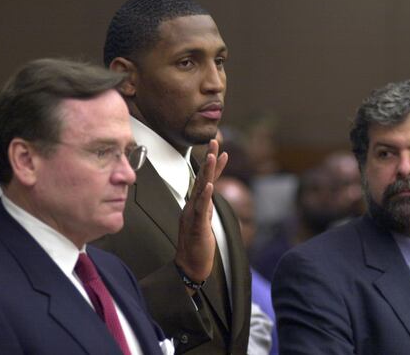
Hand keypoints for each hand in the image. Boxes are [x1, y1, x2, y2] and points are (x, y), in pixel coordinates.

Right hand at [175, 139, 227, 288]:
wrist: (189, 268)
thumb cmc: (196, 247)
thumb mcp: (204, 223)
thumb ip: (206, 208)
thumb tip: (209, 197)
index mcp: (196, 205)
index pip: (206, 181)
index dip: (214, 166)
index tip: (220, 150)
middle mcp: (193, 207)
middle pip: (202, 179)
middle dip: (210, 160)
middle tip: (215, 142)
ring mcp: (193, 216)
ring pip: (200, 190)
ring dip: (207, 173)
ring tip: (212, 157)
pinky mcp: (196, 227)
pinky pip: (200, 210)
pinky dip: (204, 197)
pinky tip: (209, 186)